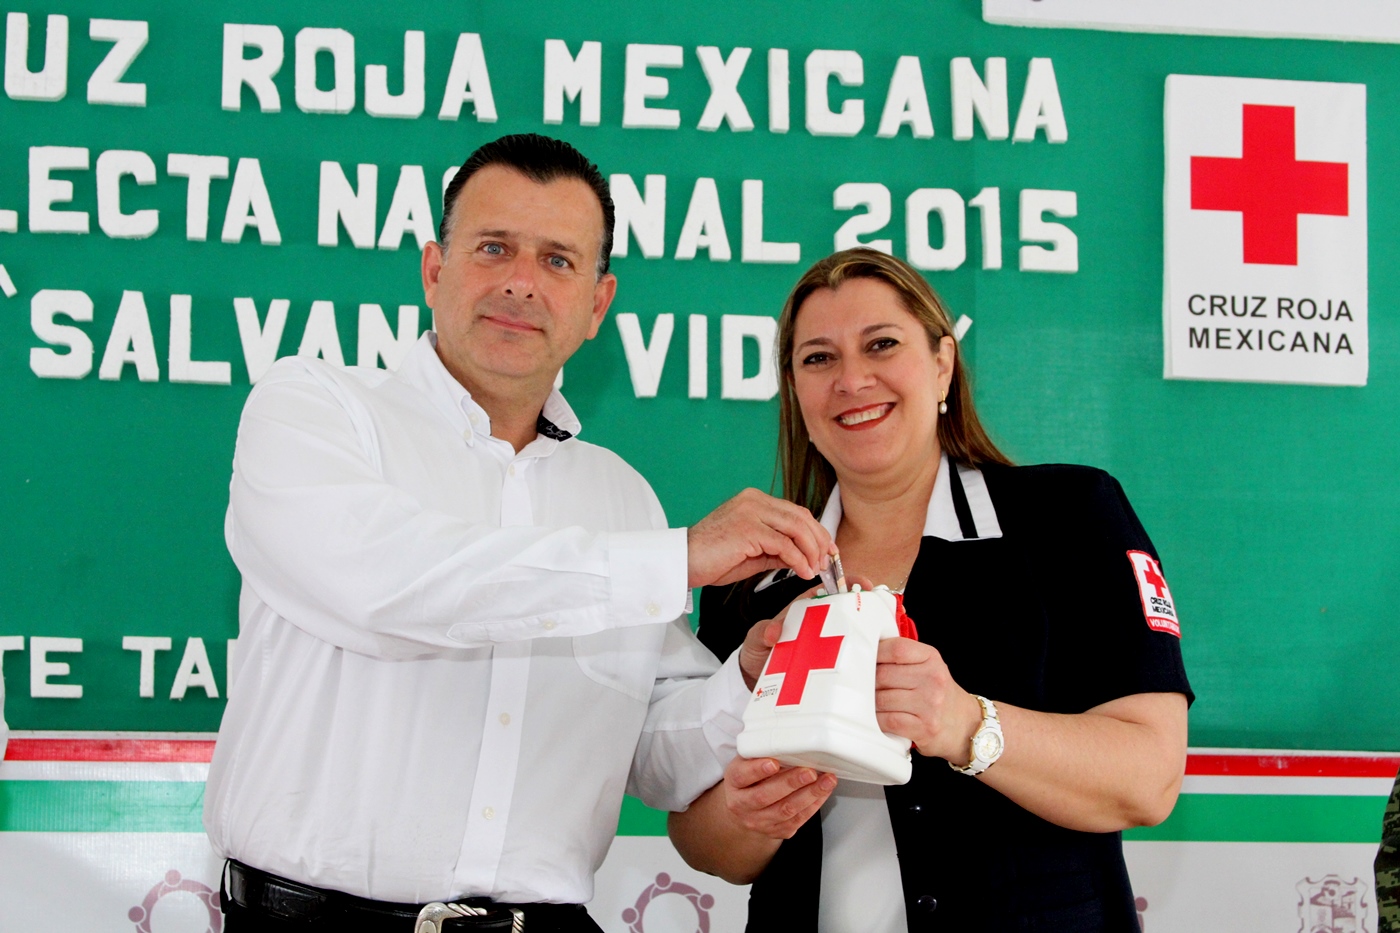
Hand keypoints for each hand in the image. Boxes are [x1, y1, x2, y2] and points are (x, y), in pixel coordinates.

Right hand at [687, 489, 833, 587]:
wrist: (682, 562)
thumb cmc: (712, 559)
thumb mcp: (753, 553)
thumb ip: (777, 550)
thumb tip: (802, 558)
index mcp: (754, 501)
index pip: (795, 512)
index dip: (816, 531)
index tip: (827, 549)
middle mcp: (754, 500)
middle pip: (800, 517)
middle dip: (819, 540)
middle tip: (828, 561)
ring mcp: (751, 512)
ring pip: (796, 528)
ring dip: (811, 551)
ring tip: (816, 569)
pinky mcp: (748, 529)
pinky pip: (784, 544)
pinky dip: (798, 560)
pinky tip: (802, 572)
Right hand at [721, 756, 836, 838]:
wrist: (744, 812)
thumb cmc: (748, 781)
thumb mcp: (746, 764)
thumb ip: (760, 754)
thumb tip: (788, 739)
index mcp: (734, 783)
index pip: (741, 776)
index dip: (757, 770)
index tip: (773, 763)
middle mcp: (742, 805)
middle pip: (765, 796)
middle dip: (790, 783)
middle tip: (809, 772)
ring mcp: (759, 821)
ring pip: (785, 810)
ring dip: (809, 794)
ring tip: (826, 781)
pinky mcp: (776, 831)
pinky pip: (797, 820)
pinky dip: (814, 804)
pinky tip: (824, 792)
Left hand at [736, 576, 874, 689]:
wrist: (754, 679)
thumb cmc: (758, 651)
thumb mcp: (756, 638)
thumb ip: (763, 632)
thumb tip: (773, 631)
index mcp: (806, 608)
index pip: (831, 588)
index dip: (849, 582)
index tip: (862, 584)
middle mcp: (820, 624)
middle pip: (850, 612)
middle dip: (867, 611)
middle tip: (877, 615)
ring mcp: (826, 645)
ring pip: (853, 636)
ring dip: (866, 638)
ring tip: (877, 642)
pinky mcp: (828, 665)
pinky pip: (847, 661)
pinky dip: (857, 662)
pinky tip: (866, 667)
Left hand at [874, 637, 983, 762]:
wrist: (966, 725)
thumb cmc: (940, 695)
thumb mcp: (929, 667)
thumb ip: (903, 658)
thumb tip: (866, 656)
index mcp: (931, 659)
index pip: (896, 649)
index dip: (875, 654)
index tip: (866, 660)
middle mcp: (933, 679)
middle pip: (883, 675)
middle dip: (868, 682)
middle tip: (866, 687)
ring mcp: (930, 704)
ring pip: (882, 699)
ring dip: (871, 703)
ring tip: (873, 704)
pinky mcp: (924, 728)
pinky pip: (888, 721)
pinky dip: (878, 720)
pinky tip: (880, 718)